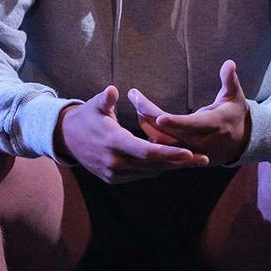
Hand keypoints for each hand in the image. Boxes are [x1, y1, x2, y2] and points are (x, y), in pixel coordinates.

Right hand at [54, 86, 209, 183]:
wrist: (66, 138)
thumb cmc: (85, 117)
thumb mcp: (94, 105)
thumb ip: (106, 100)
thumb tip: (113, 90)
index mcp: (113, 143)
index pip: (147, 152)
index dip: (169, 153)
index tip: (189, 152)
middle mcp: (115, 163)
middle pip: (154, 165)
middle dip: (180, 163)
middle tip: (204, 159)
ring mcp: (114, 174)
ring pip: (150, 172)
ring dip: (171, 167)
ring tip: (194, 160)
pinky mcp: (113, 179)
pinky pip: (141, 175)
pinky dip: (157, 169)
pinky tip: (173, 163)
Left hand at [128, 60, 251, 165]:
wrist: (239, 143)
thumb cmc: (234, 114)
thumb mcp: (235, 97)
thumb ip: (230, 81)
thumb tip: (229, 63)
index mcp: (214, 126)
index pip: (192, 126)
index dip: (175, 123)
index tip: (158, 117)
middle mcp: (200, 142)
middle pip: (169, 133)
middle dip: (149, 116)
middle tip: (134, 96)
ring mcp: (189, 152)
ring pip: (161, 143)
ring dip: (146, 124)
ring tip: (136, 103)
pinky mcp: (182, 156)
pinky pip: (160, 148)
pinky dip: (149, 133)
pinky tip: (141, 116)